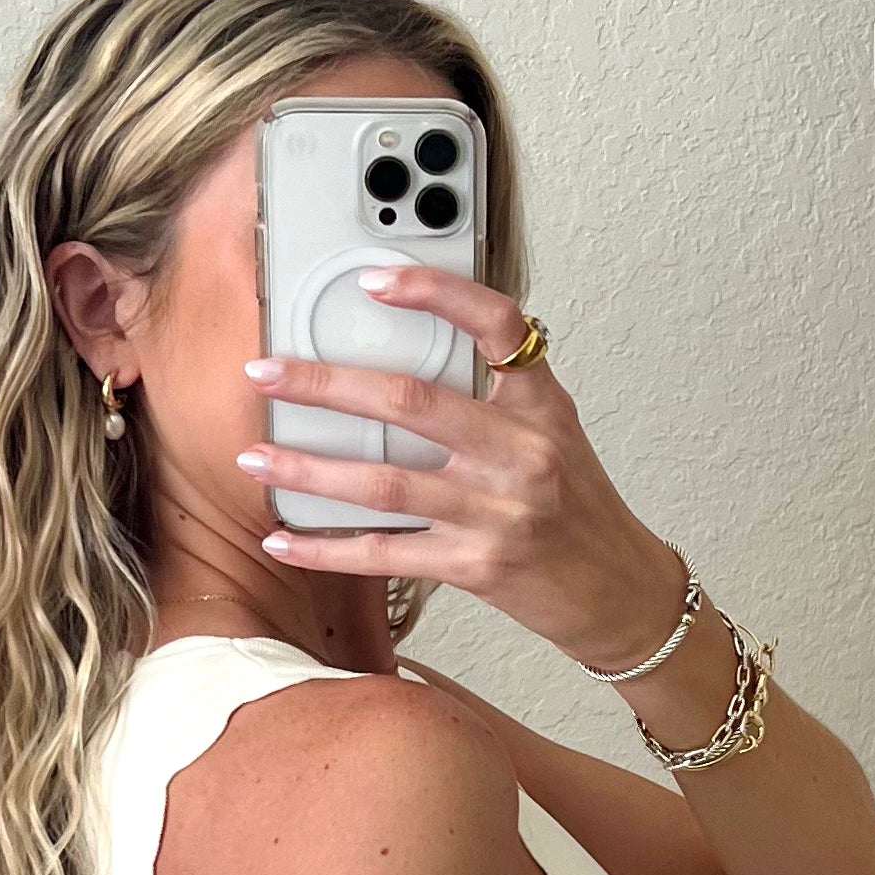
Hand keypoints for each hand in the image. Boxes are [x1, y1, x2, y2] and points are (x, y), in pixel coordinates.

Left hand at [237, 271, 685, 671]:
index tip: (375, 281)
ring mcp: (498, 511)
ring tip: (255, 458)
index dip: (436, 293)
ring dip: (308, 470)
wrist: (620, 594)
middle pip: (410, 402)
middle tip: (265, 373)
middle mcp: (521, 452)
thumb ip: (494, 399)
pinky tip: (283, 542)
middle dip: (325, 385)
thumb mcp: (553, 435)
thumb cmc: (578, 510)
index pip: (497, 324)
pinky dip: (327, 549)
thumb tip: (401, 369)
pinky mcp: (477, 567)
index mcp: (541, 405)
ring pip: (384, 481)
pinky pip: (385, 553)